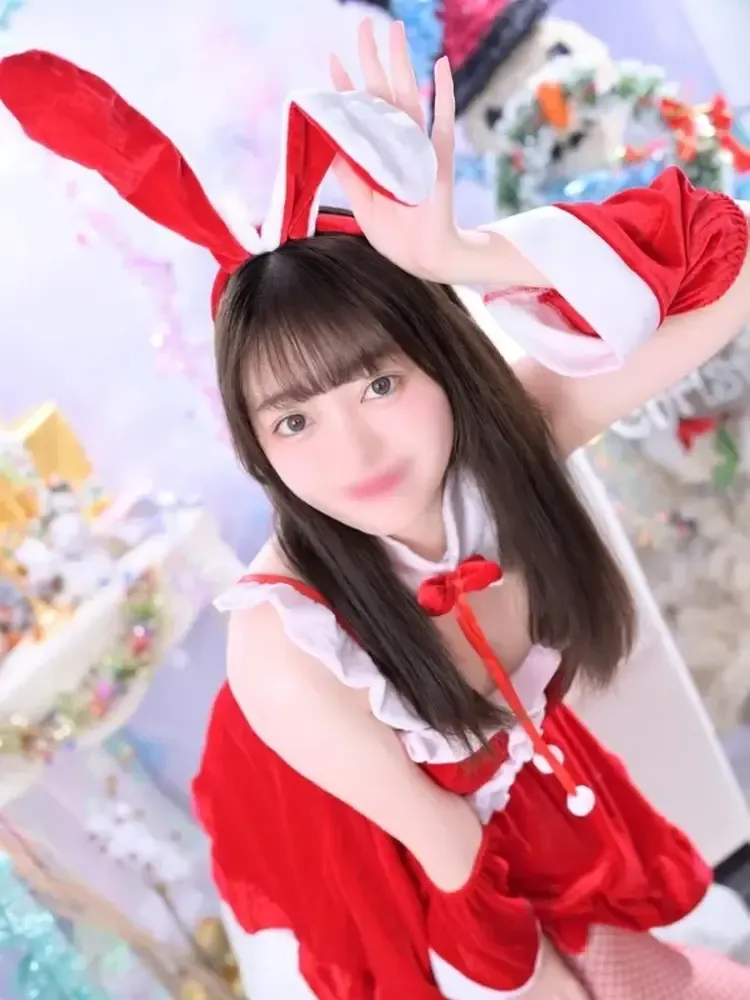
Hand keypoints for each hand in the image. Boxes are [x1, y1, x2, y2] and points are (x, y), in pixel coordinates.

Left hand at [330, 18, 472, 283]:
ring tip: (394, 31)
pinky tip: (440, 66)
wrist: (424, 260)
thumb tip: (326, 138)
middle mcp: (399, 146)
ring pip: (408, 98)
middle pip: (384, 93)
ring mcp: (420, 151)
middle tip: (362, 25)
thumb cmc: (395, 235)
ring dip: (401, 64)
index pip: (361, 112)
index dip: (346, 86)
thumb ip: (348, 172)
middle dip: (372, 59)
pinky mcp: (438, 162)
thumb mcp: (362, 201)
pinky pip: (441, 123)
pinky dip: (442, 94)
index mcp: (379, 156)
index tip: (332, 58)